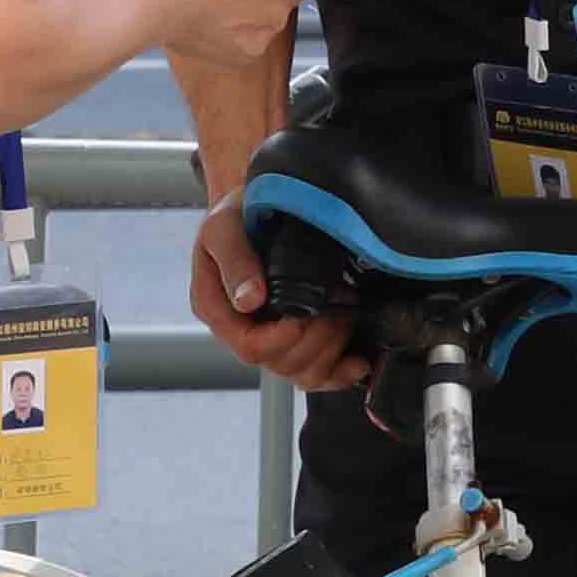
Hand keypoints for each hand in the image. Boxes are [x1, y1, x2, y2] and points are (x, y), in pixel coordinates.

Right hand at [190, 209, 372, 391]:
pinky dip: (341, 372)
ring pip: (301, 373)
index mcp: (217, 308)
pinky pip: (317, 374)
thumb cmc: (237, 214)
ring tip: (346, 313)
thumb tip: (249, 300)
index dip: (282, 338)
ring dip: (332, 350)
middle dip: (317, 338)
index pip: (249, 347)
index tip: (305, 314)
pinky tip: (359, 360)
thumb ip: (234, 259)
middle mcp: (242, 329)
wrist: (258, 203)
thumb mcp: (225, 225)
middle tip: (339, 303)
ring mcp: (269, 337)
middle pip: (279, 363)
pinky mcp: (295, 338)